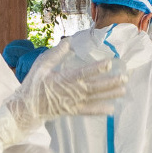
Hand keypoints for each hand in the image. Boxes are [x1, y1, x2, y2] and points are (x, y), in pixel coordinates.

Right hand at [0, 56, 127, 146]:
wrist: (27, 108)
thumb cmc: (33, 84)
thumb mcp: (41, 66)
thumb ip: (55, 54)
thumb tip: (68, 41)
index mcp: (63, 79)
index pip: (83, 73)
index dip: (96, 69)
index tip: (109, 63)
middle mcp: (71, 92)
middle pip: (94, 87)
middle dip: (110, 82)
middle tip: (124, 77)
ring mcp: (73, 103)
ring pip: (94, 98)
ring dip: (109, 94)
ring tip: (123, 90)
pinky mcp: (72, 111)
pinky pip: (88, 111)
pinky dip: (99, 110)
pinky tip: (111, 109)